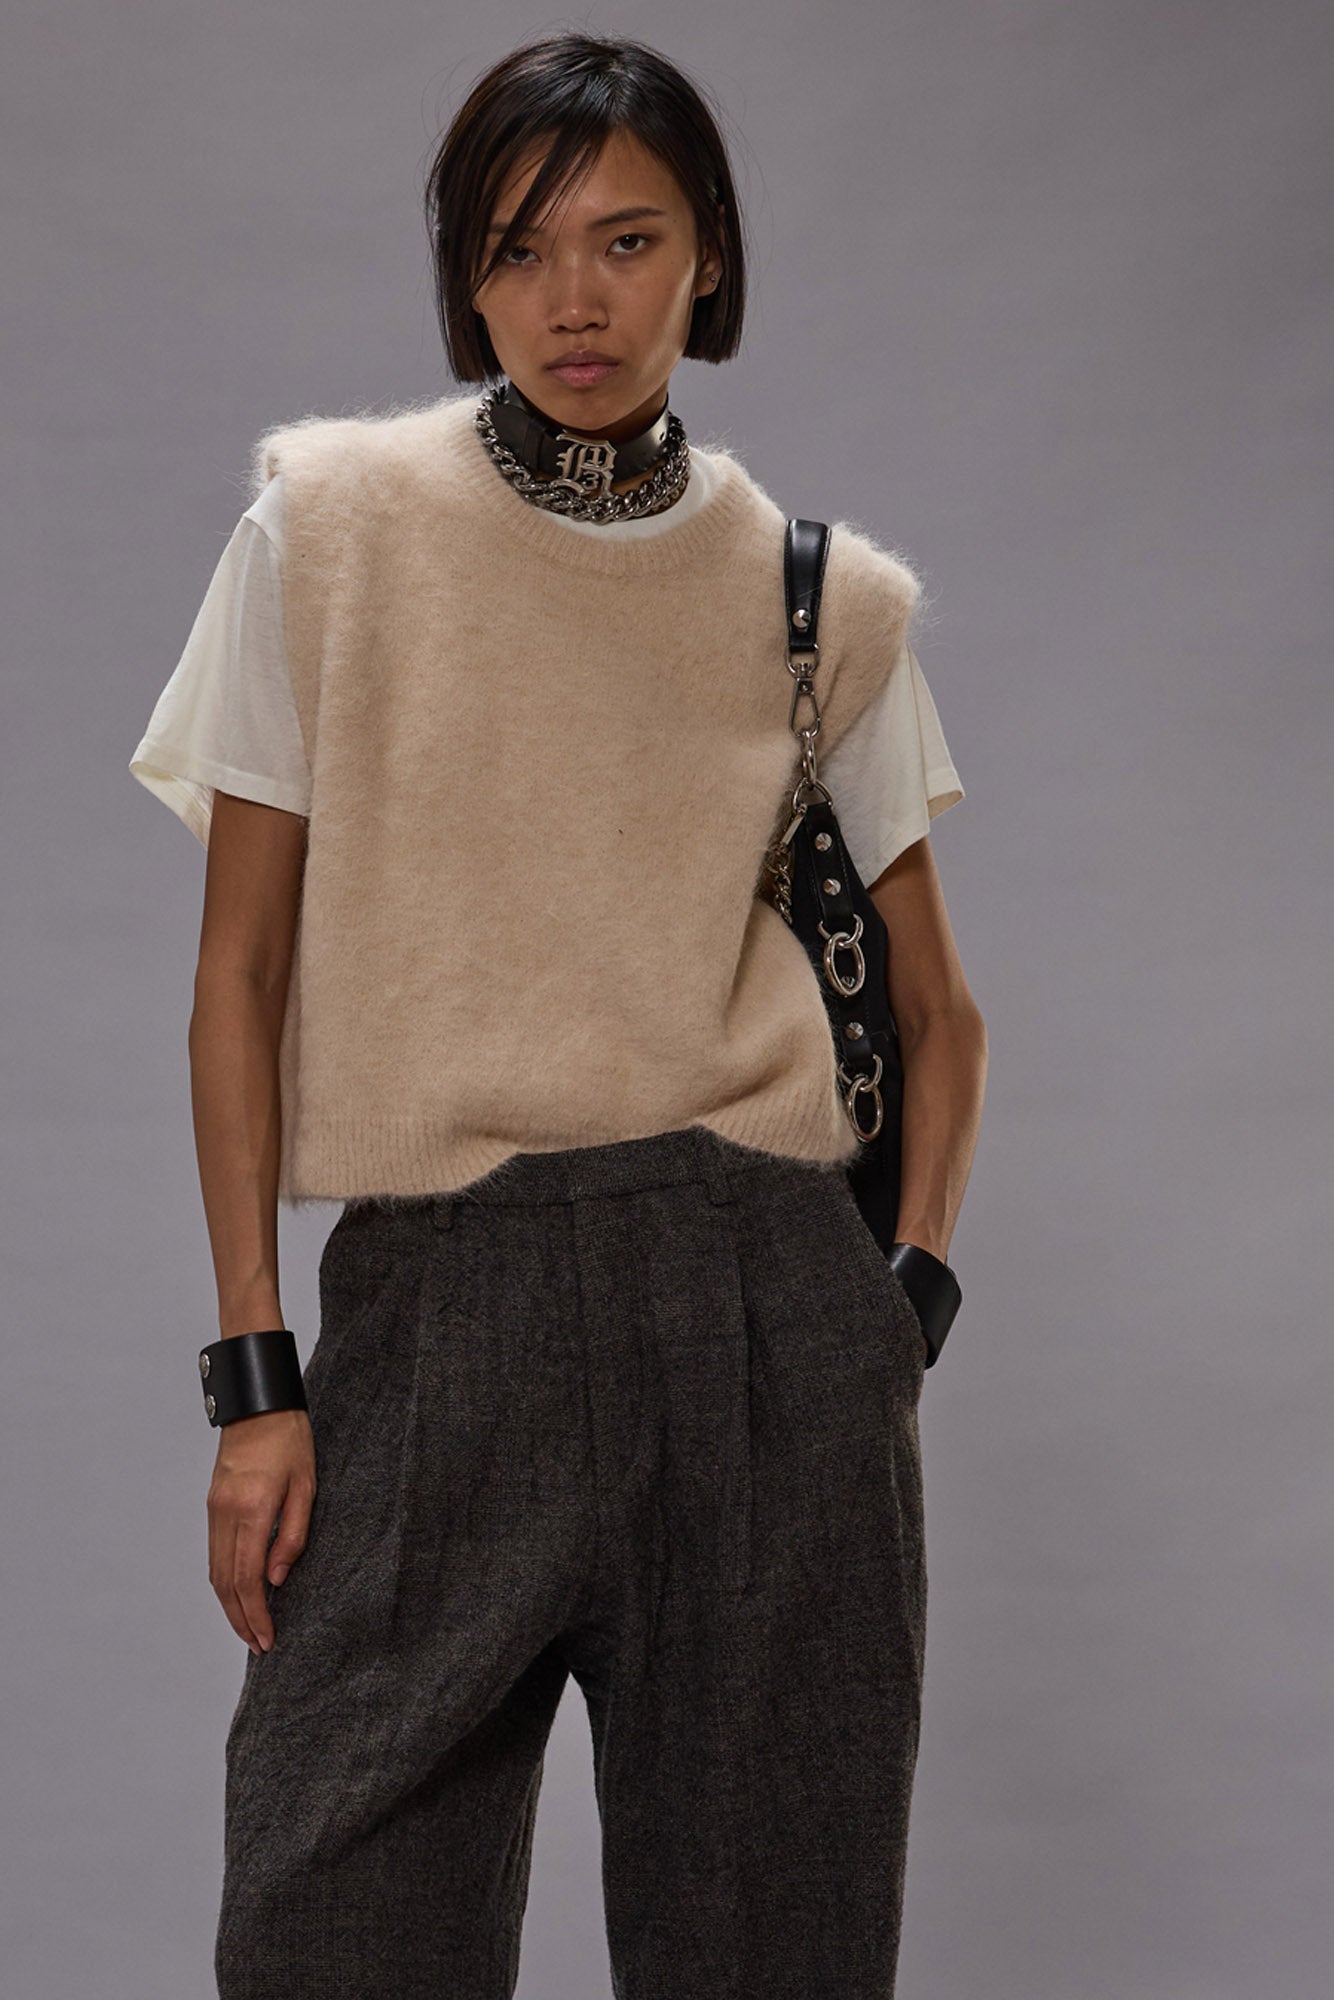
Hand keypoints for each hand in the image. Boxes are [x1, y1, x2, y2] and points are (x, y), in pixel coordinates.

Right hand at [207, 1407, 315, 1654]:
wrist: (260, 1405)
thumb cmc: (291, 1441)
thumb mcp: (307, 1487)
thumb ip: (294, 1535)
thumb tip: (277, 1580)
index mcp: (253, 1509)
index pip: (247, 1578)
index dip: (255, 1615)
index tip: (268, 1640)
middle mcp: (226, 1513)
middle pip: (225, 1582)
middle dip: (239, 1619)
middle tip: (258, 1645)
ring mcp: (214, 1508)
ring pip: (214, 1571)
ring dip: (229, 1604)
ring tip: (248, 1627)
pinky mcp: (212, 1503)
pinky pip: (214, 1553)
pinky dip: (224, 1580)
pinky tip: (238, 1593)